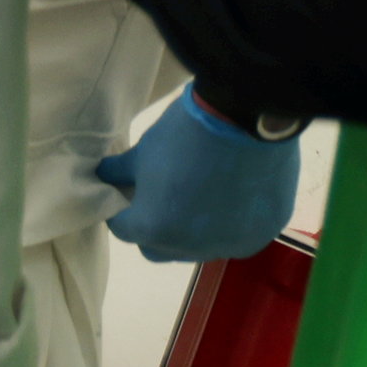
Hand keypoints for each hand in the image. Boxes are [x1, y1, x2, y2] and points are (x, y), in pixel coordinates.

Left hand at [95, 88, 300, 263]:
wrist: (251, 117)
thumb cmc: (187, 133)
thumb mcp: (144, 152)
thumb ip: (119, 174)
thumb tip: (104, 177)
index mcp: (153, 229)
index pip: (124, 230)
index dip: (123, 211)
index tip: (131, 194)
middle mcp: (191, 248)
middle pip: (159, 248)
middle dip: (155, 228)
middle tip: (163, 197)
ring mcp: (230, 245)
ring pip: (199, 249)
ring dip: (193, 231)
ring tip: (202, 196)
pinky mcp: (262, 235)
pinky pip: (236, 237)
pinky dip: (229, 224)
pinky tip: (233, 197)